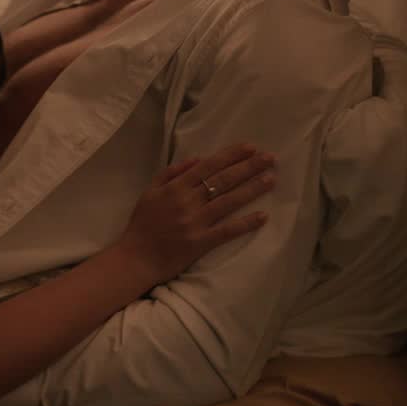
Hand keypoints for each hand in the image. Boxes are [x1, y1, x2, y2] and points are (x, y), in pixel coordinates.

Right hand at [120, 143, 275, 282]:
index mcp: (175, 187)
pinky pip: (227, 231)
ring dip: (251, 189)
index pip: (208, 166)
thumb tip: (197, 159)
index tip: (250, 147)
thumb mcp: (150, 192)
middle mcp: (188, 201)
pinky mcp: (201, 243)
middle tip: (269, 158)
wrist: (136, 258)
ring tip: (271, 179)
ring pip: (228, 201)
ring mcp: (195, 222)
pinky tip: (262, 216)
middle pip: (223, 180)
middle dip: (248, 167)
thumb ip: (171, 173)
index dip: (231, 155)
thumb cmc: (142, 224)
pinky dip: (245, 223)